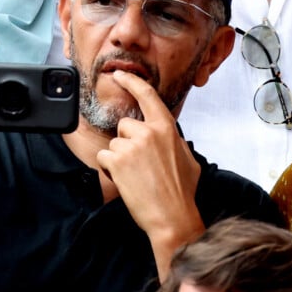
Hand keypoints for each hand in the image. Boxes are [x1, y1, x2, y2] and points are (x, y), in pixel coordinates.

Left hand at [96, 70, 204, 278]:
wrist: (172, 216)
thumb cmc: (182, 190)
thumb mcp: (187, 157)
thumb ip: (174, 140)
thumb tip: (166, 136)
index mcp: (167, 128)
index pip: (147, 96)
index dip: (132, 82)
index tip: (121, 75)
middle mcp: (149, 132)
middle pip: (125, 125)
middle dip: (128, 141)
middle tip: (140, 163)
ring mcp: (132, 146)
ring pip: (114, 143)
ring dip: (119, 158)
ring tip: (136, 176)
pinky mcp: (118, 161)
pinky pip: (104, 157)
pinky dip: (110, 169)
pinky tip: (126, 180)